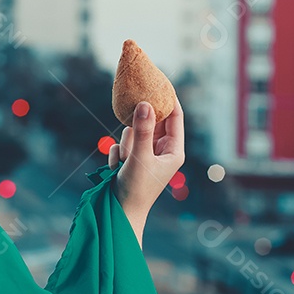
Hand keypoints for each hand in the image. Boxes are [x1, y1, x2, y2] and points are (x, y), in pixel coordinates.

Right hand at [108, 96, 184, 245]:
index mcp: (174, 150)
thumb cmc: (136, 189)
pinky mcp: (131, 159)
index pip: (176, 116)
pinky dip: (118, 156)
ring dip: (126, 145)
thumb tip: (146, 103)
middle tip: (133, 99)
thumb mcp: (140, 157)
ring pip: (134, 132)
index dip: (169, 97)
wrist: (120, 214)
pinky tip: (118, 171)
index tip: (160, 80)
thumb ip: (142, 130)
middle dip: (141, 121)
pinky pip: (121, 144)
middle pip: (153, 121)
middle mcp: (162, 150)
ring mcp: (146, 154)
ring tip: (126, 164)